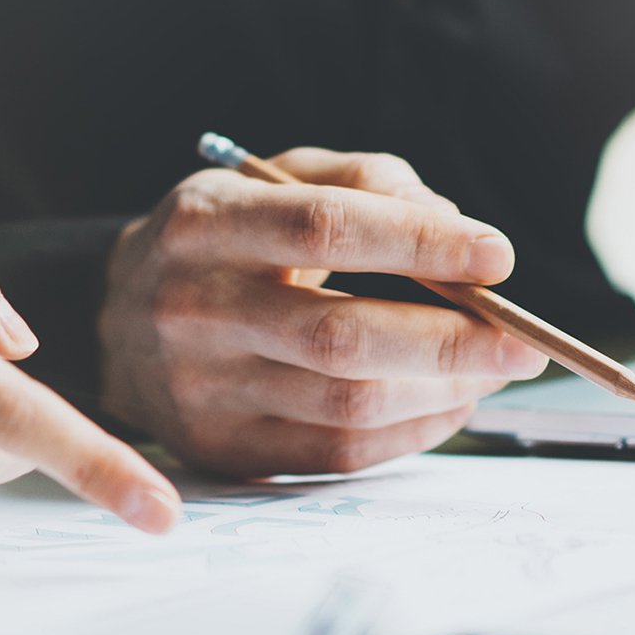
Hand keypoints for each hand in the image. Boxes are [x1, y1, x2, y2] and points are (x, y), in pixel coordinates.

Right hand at [99, 148, 546, 476]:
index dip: (421, 243)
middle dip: (452, 341)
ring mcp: (201, 390)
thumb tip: (456, 228)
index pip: (326, 228)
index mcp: (205, 224)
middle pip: (341, 335)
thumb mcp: (272, 180)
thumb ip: (366, 181)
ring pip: (347, 404)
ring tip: (493, 369)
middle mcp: (193, 308)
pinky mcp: (221, 449)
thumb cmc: (221, 241)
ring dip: (443, 391)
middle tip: (523, 341)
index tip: (497, 256)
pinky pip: (337, 455)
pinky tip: (448, 404)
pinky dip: (413, 434)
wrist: (112, 320)